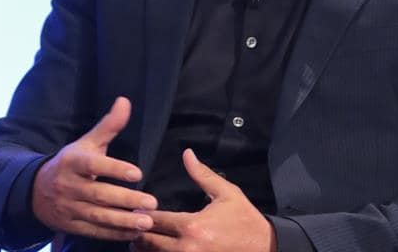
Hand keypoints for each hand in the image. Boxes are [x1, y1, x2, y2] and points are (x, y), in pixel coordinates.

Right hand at [32, 96, 157, 240]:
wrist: (35, 191)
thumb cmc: (72, 163)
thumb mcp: (87, 142)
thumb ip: (108, 125)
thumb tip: (125, 101)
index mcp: (73, 162)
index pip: (94, 166)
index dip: (115, 169)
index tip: (138, 173)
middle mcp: (68, 186)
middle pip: (99, 195)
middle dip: (126, 200)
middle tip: (152, 202)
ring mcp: (68, 208)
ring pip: (97, 216)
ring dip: (123, 221)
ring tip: (146, 221)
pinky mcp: (70, 226)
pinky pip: (94, 231)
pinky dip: (114, 234)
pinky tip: (134, 233)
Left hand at [131, 149, 276, 251]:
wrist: (264, 247)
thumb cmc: (244, 219)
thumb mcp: (226, 193)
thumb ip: (202, 175)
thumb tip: (187, 154)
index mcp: (192, 226)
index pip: (154, 221)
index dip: (140, 215)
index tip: (135, 210)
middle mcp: (186, 248)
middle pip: (147, 243)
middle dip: (137, 233)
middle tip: (133, 225)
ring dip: (145, 248)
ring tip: (142, 238)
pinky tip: (158, 249)